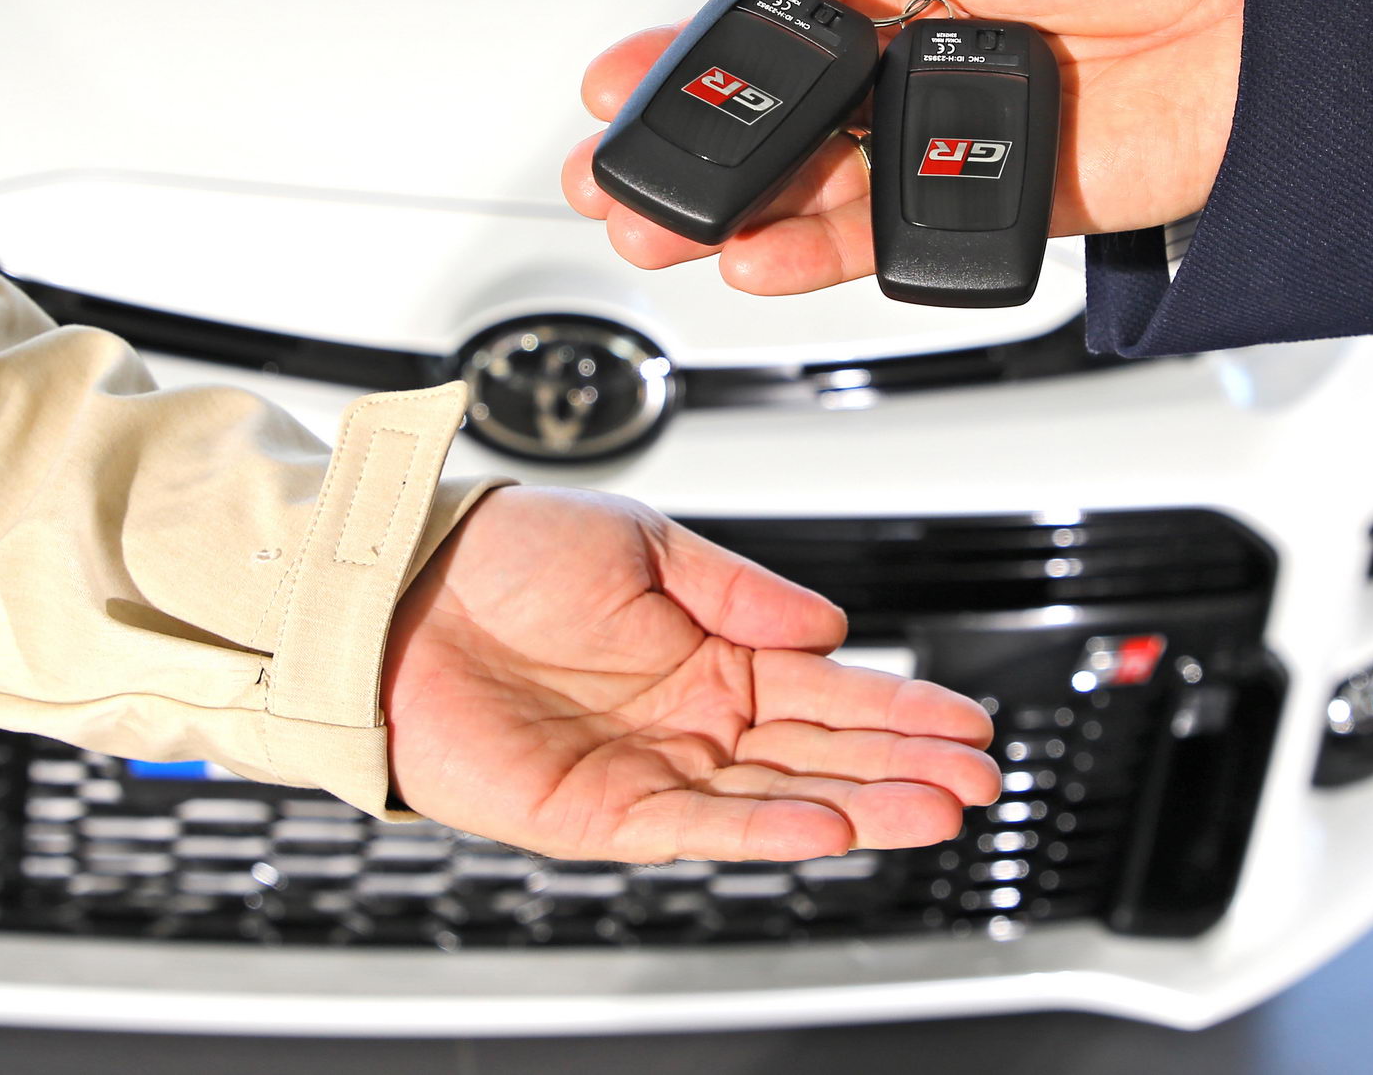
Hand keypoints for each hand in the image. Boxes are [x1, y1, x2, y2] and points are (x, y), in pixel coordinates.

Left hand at [383, 486, 999, 861]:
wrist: (396, 589)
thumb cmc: (503, 556)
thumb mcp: (646, 541)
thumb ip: (741, 589)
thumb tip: (829, 623)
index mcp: (707, 654)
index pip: (826, 689)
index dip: (898, 707)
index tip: (963, 721)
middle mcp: (686, 719)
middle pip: (815, 754)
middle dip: (901, 766)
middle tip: (976, 777)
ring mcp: (645, 769)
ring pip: (772, 798)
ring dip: (856, 806)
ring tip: (933, 808)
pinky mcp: (594, 813)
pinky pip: (691, 828)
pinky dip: (760, 831)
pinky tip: (824, 826)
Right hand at [562, 0, 1244, 294]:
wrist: (1290, 37)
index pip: (780, 27)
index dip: (700, 56)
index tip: (623, 79)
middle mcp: (922, 66)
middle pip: (780, 122)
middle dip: (692, 153)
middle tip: (610, 178)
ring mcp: (951, 142)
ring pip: (818, 188)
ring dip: (735, 216)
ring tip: (658, 233)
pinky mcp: (996, 207)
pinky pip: (894, 236)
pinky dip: (825, 254)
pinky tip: (762, 261)